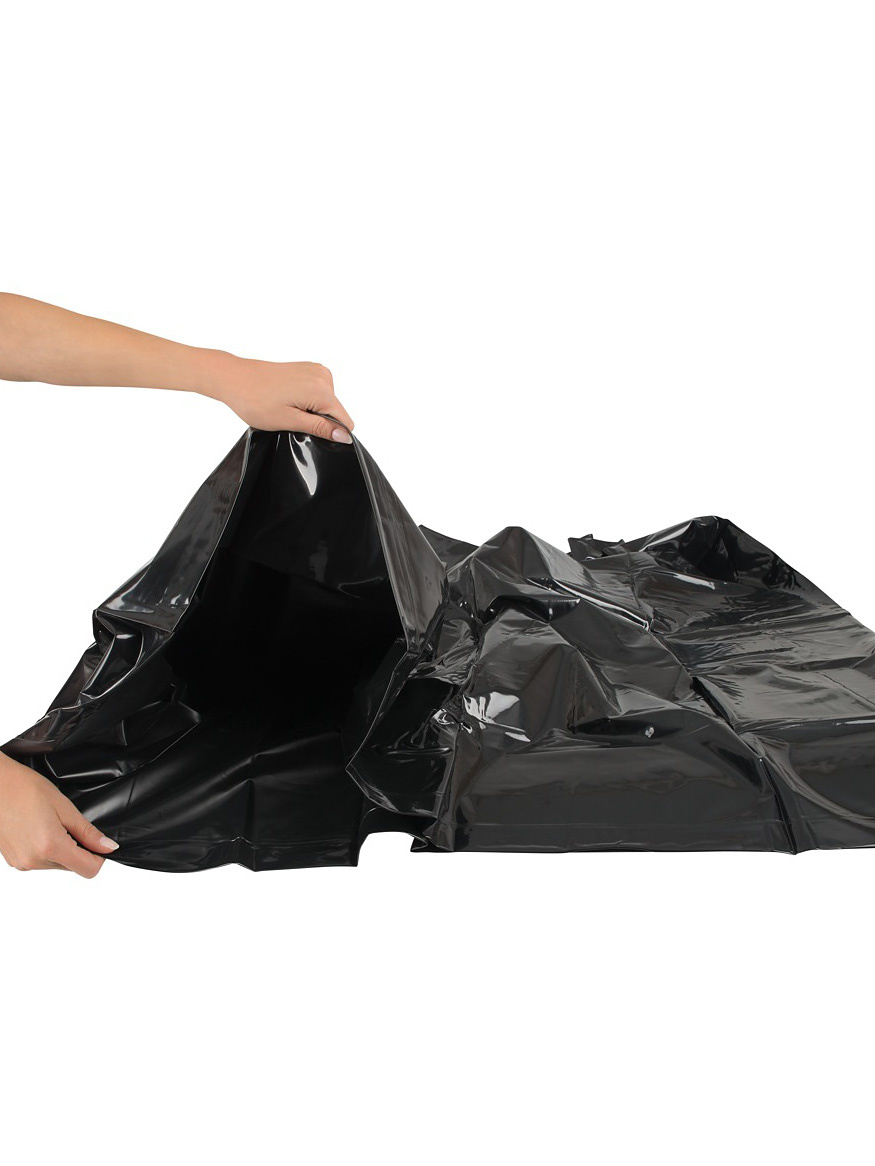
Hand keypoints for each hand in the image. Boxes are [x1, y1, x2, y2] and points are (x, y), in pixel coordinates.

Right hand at [0, 752, 119, 877]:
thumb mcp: (64, 807)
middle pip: (72, 866)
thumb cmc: (25, 789)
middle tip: (66, 822)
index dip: (99, 856)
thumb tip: (108, 847)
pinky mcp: (14, 861)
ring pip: (56, 864)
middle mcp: (34, 861)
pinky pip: (40, 861)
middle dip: (77, 848)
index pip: (88, 869)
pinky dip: (45, 848)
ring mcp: (22, 863)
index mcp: (50, 847)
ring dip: (60, 848)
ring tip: (48, 822)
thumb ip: (87, 832)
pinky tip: (37, 828)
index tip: (98, 842)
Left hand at [204, 356, 354, 440]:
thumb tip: (345, 435)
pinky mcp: (307, 368)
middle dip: (318, 420)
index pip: (345, 421)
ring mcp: (315, 370)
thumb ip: (320, 427)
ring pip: (326, 402)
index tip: (307, 432)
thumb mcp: (289, 421)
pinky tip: (287, 398)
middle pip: (335, 411)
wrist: (234, 377)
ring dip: (310, 410)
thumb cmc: (254, 399)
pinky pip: (318, 392)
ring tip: (287, 407)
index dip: (331, 433)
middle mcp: (323, 376)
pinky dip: (306, 399)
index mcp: (321, 389)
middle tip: (291, 418)